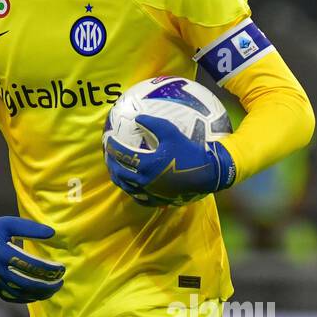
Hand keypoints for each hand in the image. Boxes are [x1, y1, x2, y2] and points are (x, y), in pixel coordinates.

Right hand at [0, 206, 64, 302]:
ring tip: (53, 289)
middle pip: (28, 284)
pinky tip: (37, 294)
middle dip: (48, 285)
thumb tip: (52, 233)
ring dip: (39, 294)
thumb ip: (31, 228)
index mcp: (3, 252)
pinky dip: (26, 298)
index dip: (49, 269)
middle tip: (61, 281)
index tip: (61, 268)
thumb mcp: (9, 223)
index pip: (31, 265)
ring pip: (20, 294)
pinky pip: (11, 297)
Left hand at [103, 114, 235, 204]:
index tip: (108, 140)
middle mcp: (145, 180)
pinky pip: (139, 198)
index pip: (122, 155)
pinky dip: (131, 191)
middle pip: (120, 172)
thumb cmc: (189, 151)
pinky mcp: (158, 200)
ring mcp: (151, 192)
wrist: (207, 173)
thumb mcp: (171, 132)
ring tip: (115, 170)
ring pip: (126, 187)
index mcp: (147, 164)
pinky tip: (131, 186)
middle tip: (108, 156)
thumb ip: (152, 124)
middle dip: (111, 163)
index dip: (112, 147)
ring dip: (118, 178)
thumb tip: (137, 117)